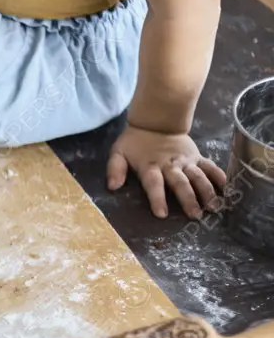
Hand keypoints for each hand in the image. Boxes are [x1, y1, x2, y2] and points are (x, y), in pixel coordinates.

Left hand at [107, 125, 225, 218]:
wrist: (156, 122)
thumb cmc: (134, 143)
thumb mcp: (118, 153)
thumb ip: (114, 169)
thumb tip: (112, 186)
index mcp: (150, 166)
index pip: (154, 184)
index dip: (157, 198)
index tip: (161, 214)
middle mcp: (170, 165)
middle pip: (180, 183)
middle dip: (188, 199)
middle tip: (195, 215)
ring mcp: (186, 161)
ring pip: (198, 176)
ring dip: (207, 191)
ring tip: (214, 207)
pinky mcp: (197, 157)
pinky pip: (210, 166)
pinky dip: (219, 176)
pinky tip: (227, 188)